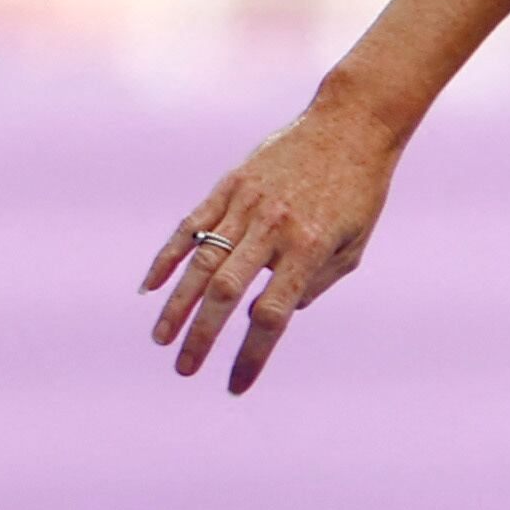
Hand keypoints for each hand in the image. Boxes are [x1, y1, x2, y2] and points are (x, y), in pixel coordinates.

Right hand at [142, 88, 400, 392]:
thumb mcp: (355, 243)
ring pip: (200, 262)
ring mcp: (245, 205)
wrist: (350, 124)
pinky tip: (149, 288)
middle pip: (226, 293)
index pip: (271, 316)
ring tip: (160, 338)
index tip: (234, 386)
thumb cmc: (360, 190)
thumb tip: (276, 316)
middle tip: (183, 370)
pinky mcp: (228, 186)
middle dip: (202, 337)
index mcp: (310, 248)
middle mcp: (273, 228)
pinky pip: (190, 227)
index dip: (251, 355)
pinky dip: (167, 258)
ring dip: (176, 305)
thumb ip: (316, 282)